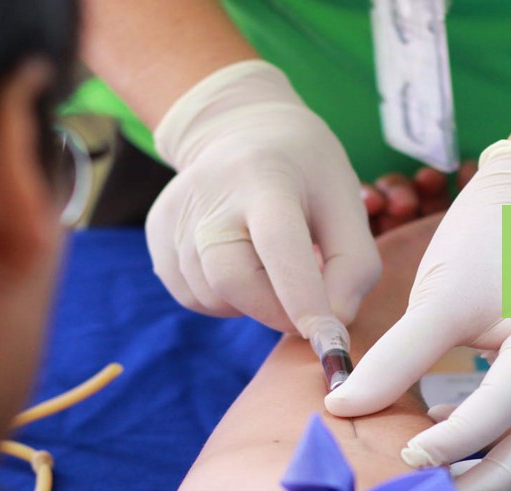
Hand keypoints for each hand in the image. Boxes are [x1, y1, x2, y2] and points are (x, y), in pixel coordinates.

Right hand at [146, 61, 379, 332]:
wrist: (244, 130)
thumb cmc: (307, 175)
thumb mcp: (347, 205)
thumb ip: (354, 267)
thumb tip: (334, 323)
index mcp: (266, 177)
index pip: (280, 245)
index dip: (303, 298)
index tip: (328, 340)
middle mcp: (210, 193)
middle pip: (232, 279)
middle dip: (276, 312)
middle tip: (307, 309)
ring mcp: (175, 214)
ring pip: (212, 297)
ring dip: (252, 304)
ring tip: (272, 267)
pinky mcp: (157, 234)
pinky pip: (193, 297)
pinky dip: (225, 300)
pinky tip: (243, 265)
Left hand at [326, 141, 510, 490]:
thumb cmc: (484, 243)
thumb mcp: (438, 298)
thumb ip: (395, 358)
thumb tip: (342, 407)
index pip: (505, 408)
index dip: (453, 443)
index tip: (404, 459)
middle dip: (485, 480)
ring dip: (507, 477)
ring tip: (446, 483)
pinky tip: (462, 445)